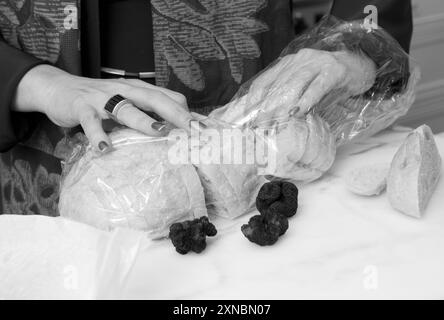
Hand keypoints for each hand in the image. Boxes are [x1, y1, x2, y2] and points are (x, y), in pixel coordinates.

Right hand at [13, 65, 192, 151]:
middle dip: (176, 114)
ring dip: (143, 120)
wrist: (58, 88)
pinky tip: (104, 149)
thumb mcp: (126, 103)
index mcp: (138, 90)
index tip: (203, 129)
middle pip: (155, 99)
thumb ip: (145, 113)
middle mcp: (125, 91)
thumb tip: (173, 132)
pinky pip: (90, 121)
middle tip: (194, 130)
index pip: (168, 97)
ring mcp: (103, 98)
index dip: (186, 112)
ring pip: (126, 107)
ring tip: (158, 132)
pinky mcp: (81, 106)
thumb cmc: (99, 100)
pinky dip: (97, 134)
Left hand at [247, 48, 375, 123]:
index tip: (248, 117)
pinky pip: (317, 86)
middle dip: (267, 106)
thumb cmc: (328, 82)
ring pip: (295, 84)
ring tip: (275, 121)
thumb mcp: (304, 88)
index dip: (254, 100)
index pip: (264, 81)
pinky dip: (307, 99)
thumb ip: (289, 99)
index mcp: (288, 64)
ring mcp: (317, 63)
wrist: (359, 67)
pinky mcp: (334, 70)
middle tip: (260, 125)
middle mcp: (299, 60)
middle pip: (278, 85)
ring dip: (284, 105)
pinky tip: (299, 112)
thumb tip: (270, 122)